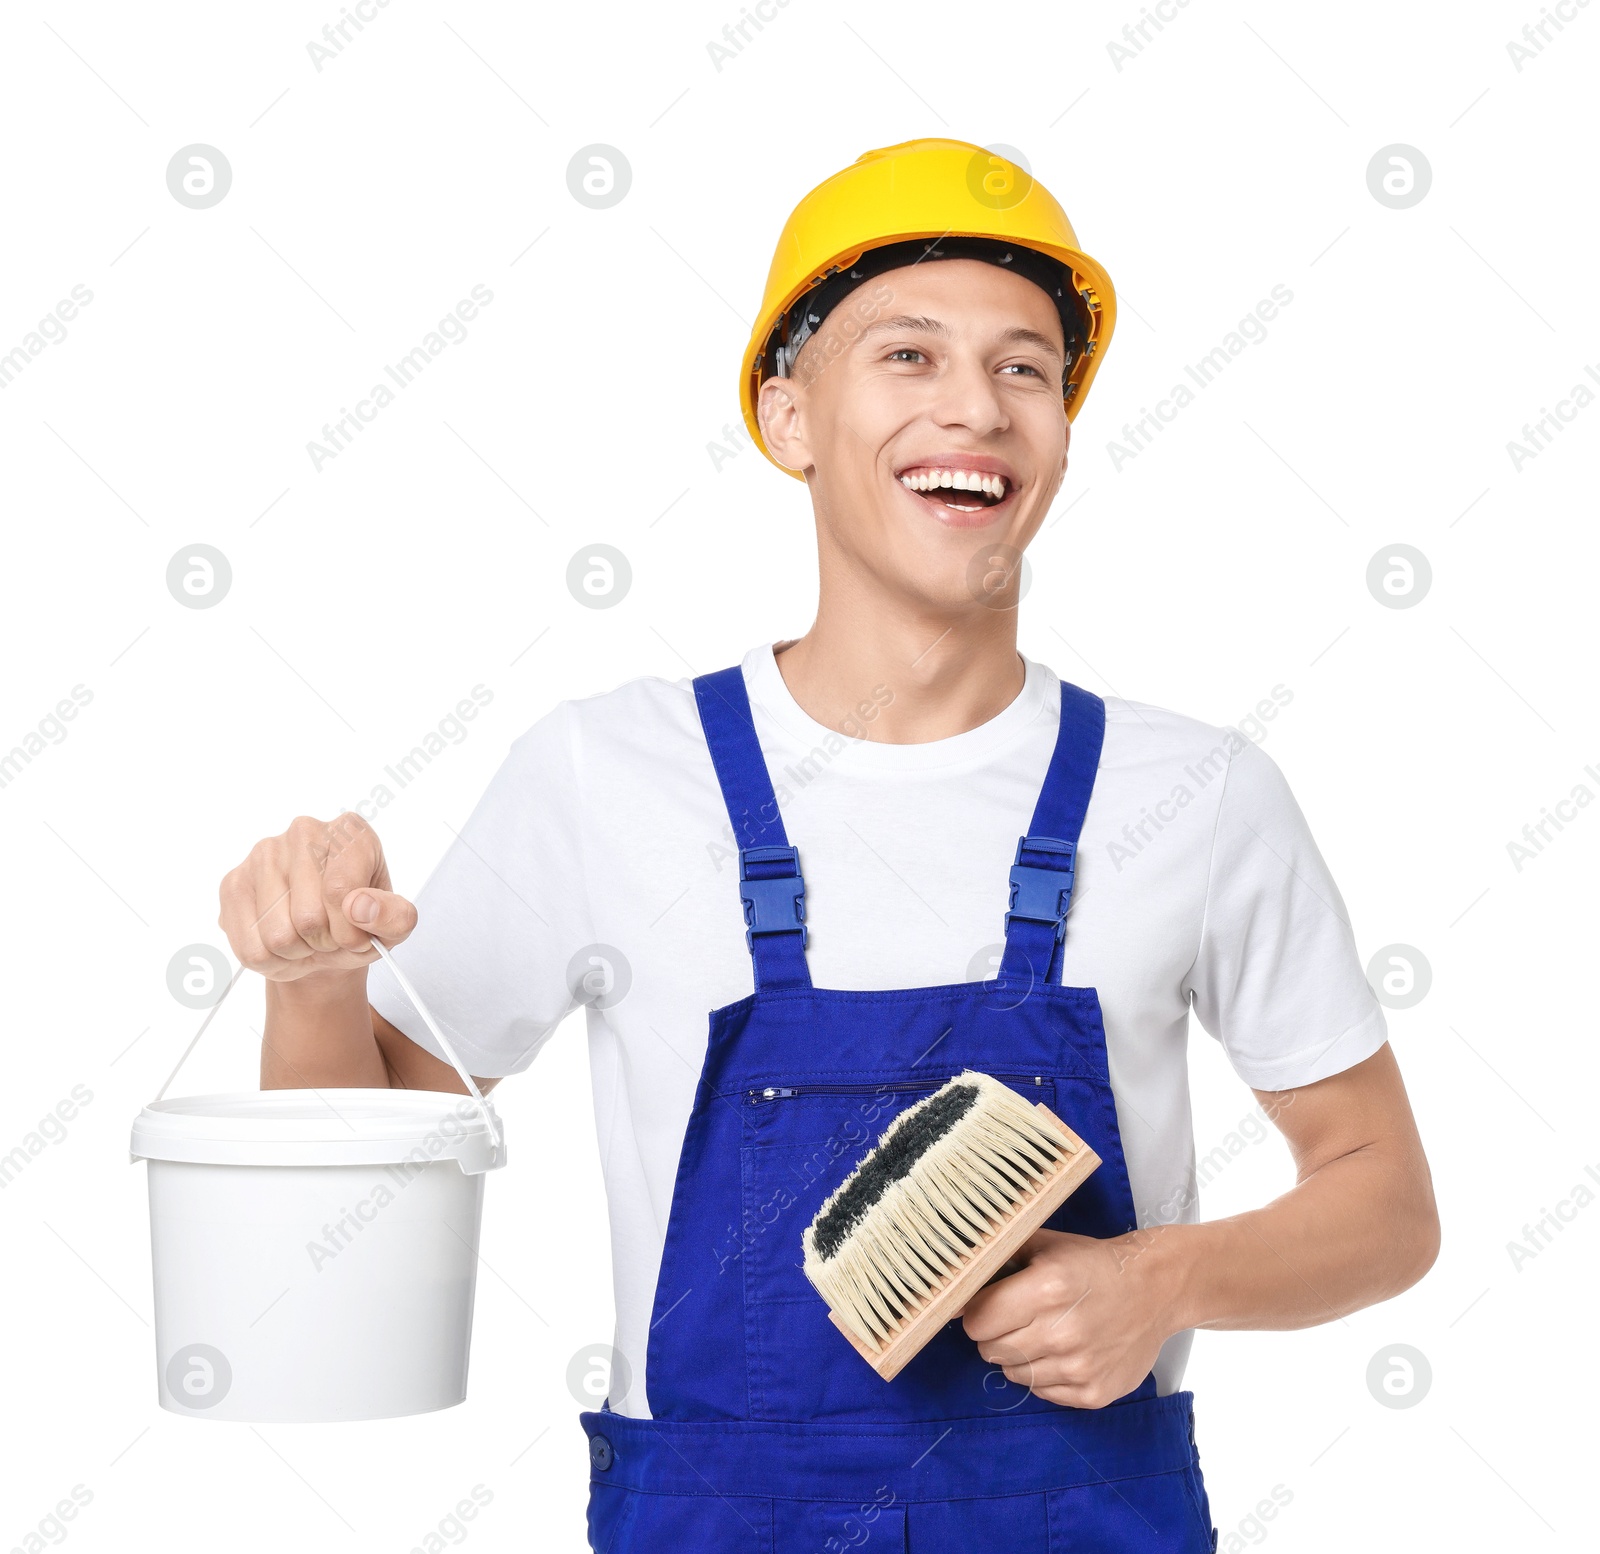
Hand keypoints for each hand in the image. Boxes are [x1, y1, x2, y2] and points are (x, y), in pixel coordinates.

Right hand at [219, 813, 415, 982]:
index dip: (350, 931)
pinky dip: (272, 961)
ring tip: (308, 938)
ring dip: (297, 953)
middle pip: (307, 918)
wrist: (323, 939)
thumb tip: (360, 907)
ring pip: (277, 936)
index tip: (356, 936)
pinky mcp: (233, 882)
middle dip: (324, 942)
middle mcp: (304, 831)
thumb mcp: (394, 926)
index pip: (340, 892)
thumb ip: (395, 917)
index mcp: (351, 832)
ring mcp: (263, 854)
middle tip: (331, 936)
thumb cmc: (359, 923)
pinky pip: (251, 948)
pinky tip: (283, 943)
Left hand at [960, 1228, 1183, 1408]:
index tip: (989, 1304)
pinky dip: (1044, 1375)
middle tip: (1017, 1317)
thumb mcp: (1045, 1244)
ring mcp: (1079, 1368)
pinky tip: (1063, 1351)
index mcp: (1047, 1288)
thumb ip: (998, 1258)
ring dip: (1019, 1355)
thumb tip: (952, 1280)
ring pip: (1013, 1374)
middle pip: (990, 1349)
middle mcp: (1062, 1332)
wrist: (1155, 1289)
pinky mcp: (1093, 1394)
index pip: (977, 1320)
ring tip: (1043, 1332)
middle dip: (995, 1333)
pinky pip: (1042, 1392)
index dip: (976, 1312)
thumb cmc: (1092, 1264)